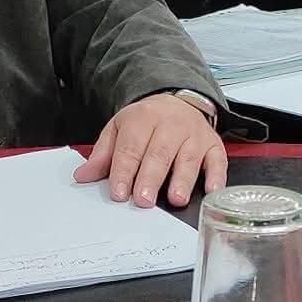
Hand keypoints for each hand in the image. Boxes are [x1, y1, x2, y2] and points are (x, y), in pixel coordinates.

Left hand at [74, 93, 225, 207]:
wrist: (178, 100)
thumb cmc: (146, 123)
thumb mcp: (120, 129)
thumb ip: (103, 154)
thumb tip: (83, 177)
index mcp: (142, 119)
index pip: (131, 147)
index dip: (124, 171)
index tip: (118, 193)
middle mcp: (171, 124)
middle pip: (160, 153)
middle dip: (151, 177)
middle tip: (144, 201)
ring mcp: (195, 134)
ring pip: (189, 157)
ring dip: (183, 179)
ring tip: (176, 199)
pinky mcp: (214, 144)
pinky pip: (218, 160)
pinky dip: (217, 176)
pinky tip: (211, 192)